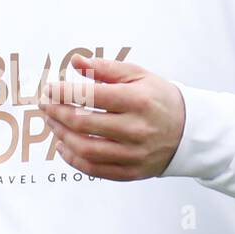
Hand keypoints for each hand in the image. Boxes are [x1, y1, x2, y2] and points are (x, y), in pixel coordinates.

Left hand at [38, 53, 185, 180]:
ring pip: (85, 148)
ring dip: (60, 135)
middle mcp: (136, 129)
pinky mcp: (131, 172)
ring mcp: (134, 153)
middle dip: (56, 112)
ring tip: (51, 122)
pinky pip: (94, 169)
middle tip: (44, 104)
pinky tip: (63, 145)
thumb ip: (106, 69)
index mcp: (138, 101)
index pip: (91, 96)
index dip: (63, 92)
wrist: (189, 131)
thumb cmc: (159, 99)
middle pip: (82, 123)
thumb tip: (77, 62)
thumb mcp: (139, 75)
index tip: (49, 88)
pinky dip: (73, 159)